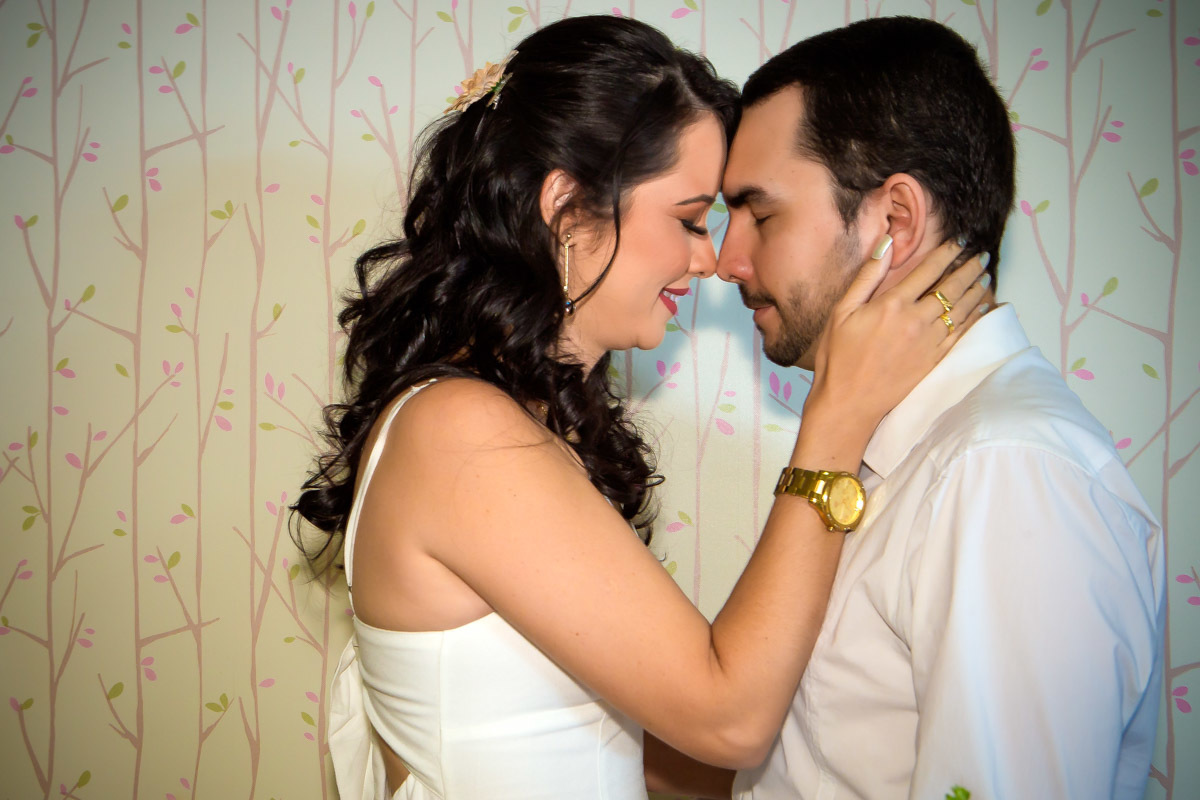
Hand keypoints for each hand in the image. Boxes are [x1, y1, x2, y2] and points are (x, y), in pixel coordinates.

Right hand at [804, 238, 989, 438]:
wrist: (848, 403)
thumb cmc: (838, 357)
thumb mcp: (842, 311)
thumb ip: (867, 276)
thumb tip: (886, 243)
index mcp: (892, 304)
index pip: (929, 270)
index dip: (948, 252)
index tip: (961, 241)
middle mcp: (916, 320)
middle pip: (952, 288)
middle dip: (970, 268)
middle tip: (981, 256)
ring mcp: (928, 343)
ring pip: (962, 310)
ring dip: (976, 290)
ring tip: (986, 277)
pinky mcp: (933, 362)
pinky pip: (961, 334)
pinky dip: (975, 319)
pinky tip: (982, 309)